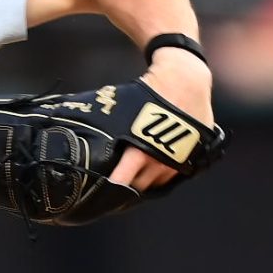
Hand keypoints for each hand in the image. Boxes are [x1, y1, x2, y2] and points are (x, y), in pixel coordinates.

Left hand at [109, 47, 216, 192]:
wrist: (185, 79)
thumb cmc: (150, 92)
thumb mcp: (123, 109)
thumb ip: (109, 128)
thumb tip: (81, 128)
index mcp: (141, 153)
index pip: (122, 183)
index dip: (109, 190)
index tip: (97, 194)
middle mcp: (161, 162)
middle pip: (137, 188)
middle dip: (124, 188)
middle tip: (108, 186)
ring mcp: (178, 162)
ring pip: (155, 183)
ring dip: (143, 181)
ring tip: (129, 177)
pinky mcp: (191, 158)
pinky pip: (171, 175)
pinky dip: (159, 174)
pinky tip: (148, 169)